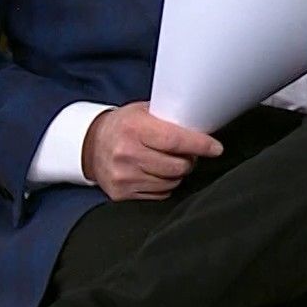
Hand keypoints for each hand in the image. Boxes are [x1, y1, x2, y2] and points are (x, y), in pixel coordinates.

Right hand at [81, 101, 221, 200]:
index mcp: (134, 128)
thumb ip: (168, 118)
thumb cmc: (123, 126)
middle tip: (187, 153)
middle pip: (177, 166)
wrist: (90, 146)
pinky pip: (160, 194)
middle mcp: (127, 153)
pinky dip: (165, 185)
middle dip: (190, 160)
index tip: (216, 148)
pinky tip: (156, 173)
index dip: (200, 145)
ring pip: (171, 182)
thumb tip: (202, 124)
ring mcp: (124, 176)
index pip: (175, 140)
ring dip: (177, 173)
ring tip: (169, 161)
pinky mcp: (122, 194)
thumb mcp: (143, 112)